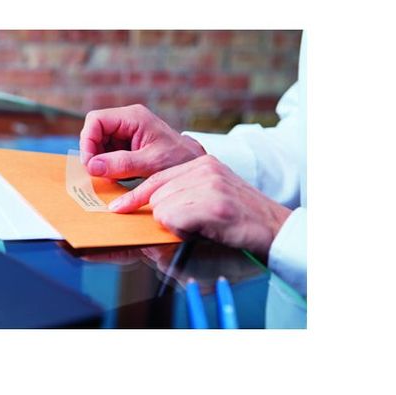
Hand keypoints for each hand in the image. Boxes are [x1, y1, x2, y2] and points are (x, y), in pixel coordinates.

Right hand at [79, 104, 205, 178]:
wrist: (195, 164)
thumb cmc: (179, 160)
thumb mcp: (150, 163)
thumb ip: (121, 163)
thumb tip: (92, 166)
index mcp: (133, 117)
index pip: (96, 120)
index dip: (88, 141)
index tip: (90, 164)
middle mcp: (128, 120)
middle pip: (95, 131)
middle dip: (93, 153)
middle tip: (98, 173)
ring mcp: (127, 131)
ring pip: (99, 143)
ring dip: (101, 160)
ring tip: (113, 175)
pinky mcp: (128, 144)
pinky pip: (108, 152)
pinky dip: (109, 165)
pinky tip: (120, 174)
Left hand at [108, 155, 291, 259]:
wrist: (276, 228)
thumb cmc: (243, 217)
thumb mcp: (214, 195)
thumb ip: (186, 194)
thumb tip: (154, 208)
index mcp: (203, 163)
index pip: (157, 178)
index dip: (136, 196)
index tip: (119, 208)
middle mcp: (204, 168)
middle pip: (157, 195)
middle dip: (163, 216)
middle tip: (190, 225)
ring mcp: (209, 185)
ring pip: (163, 208)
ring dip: (175, 226)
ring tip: (202, 227)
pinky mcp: (213, 204)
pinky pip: (174, 219)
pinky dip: (182, 231)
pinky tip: (204, 230)